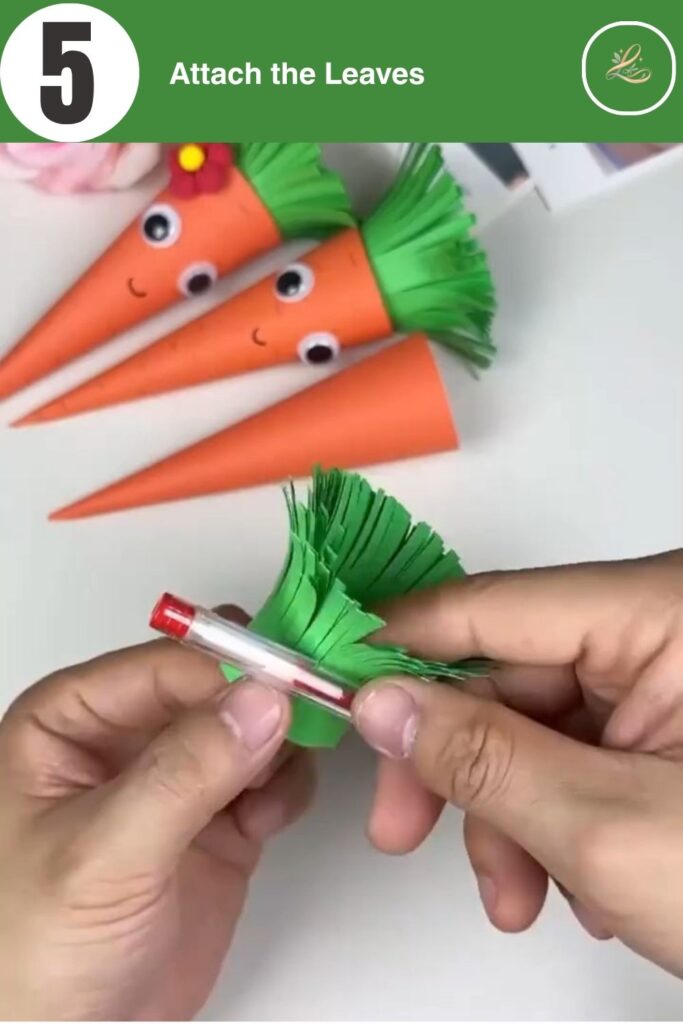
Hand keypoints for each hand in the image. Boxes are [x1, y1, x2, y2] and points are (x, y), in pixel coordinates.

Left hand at [0, 618, 313, 1020]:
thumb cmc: (30, 950)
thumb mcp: (102, 854)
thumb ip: (182, 774)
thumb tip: (259, 701)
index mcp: (73, 721)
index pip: (165, 666)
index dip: (228, 668)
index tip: (287, 681)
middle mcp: (128, 738)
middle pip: (215, 684)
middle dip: (266, 696)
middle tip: (310, 712)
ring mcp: (177, 779)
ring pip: (251, 724)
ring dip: (281, 742)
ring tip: (274, 785)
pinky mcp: (218, 823)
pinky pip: (271, 776)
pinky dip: (286, 786)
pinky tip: (269, 817)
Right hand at [352, 550, 682, 976]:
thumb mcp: (609, 828)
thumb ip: (481, 757)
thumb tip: (379, 701)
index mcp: (664, 611)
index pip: (492, 606)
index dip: (399, 644)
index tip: (331, 679)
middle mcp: (665, 627)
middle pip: (509, 674)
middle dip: (456, 766)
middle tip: (400, 832)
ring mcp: (674, 679)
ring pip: (540, 726)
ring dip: (508, 813)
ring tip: (521, 898)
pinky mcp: (677, 728)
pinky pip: (583, 752)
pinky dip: (558, 818)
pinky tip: (578, 885)